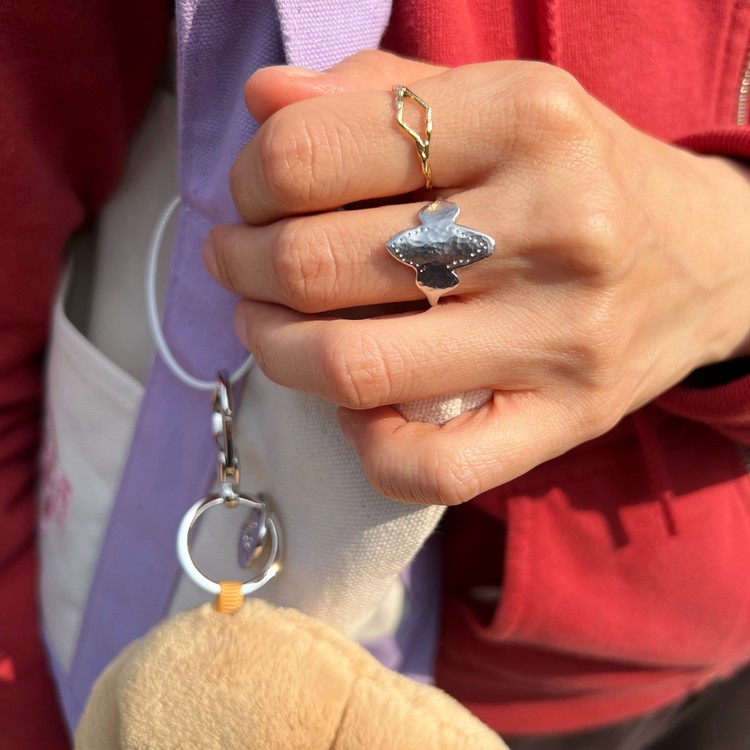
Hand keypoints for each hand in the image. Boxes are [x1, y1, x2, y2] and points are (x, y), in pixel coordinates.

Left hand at [204, 51, 749, 503]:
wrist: (710, 259)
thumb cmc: (585, 175)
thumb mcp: (500, 103)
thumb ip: (377, 92)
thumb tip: (263, 103)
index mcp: (526, 118)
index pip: (314, 153)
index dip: (251, 180)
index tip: (253, 197)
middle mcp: (553, 226)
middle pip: (318, 264)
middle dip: (243, 264)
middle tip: (239, 260)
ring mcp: (559, 338)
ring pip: (353, 367)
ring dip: (274, 349)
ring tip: (266, 324)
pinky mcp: (565, 421)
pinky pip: (429, 468)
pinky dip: (362, 443)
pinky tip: (353, 407)